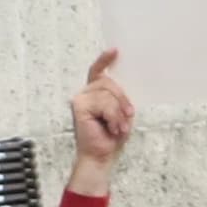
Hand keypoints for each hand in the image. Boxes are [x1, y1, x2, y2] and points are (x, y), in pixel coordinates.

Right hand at [68, 51, 134, 185]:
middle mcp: (85, 94)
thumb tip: (120, 85)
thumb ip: (118, 97)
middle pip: (109, 82)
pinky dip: (112, 117)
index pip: (98, 71)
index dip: (105, 60)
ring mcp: (81, 99)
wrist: (101, 156)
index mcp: (95, 94)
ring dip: (118, 113)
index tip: (115, 50)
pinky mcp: (79, 106)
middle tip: (128, 117)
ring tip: (117, 128)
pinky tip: (110, 128)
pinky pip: (104, 103)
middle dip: (122, 100)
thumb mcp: (120, 112)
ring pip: (109, 94)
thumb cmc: (111, 137)